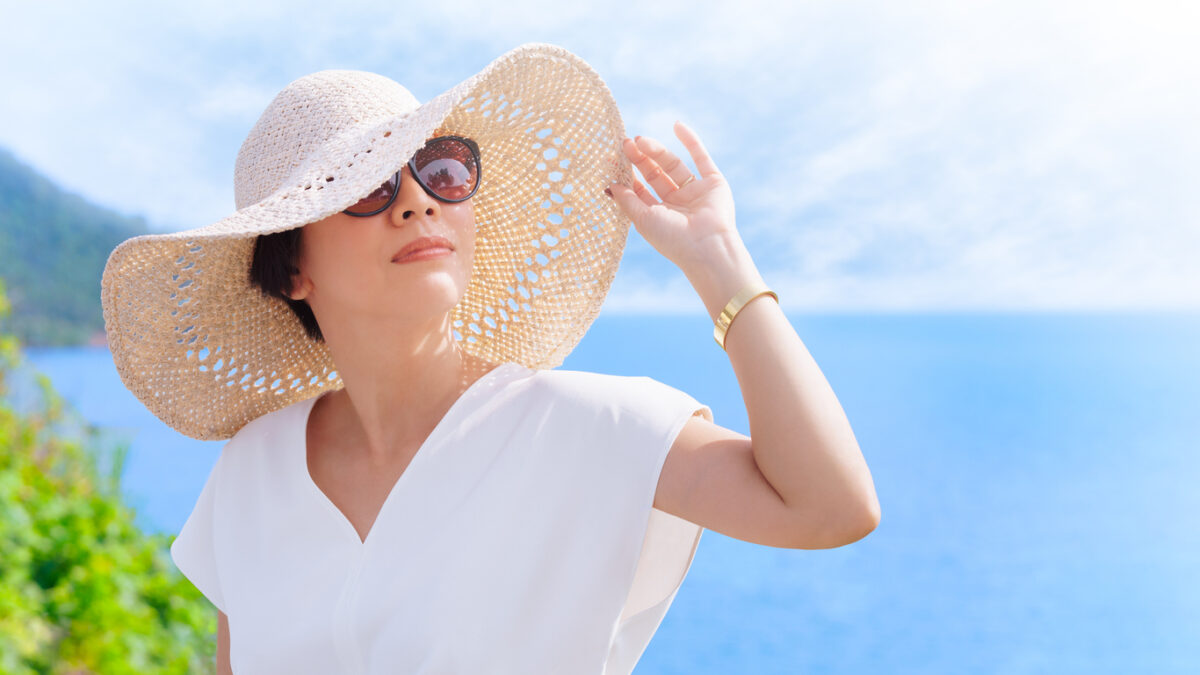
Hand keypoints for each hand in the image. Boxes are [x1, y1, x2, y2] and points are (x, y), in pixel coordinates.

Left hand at [606, 120, 742, 273]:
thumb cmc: (672, 239)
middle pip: (655, 173)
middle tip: (626, 143)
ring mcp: (696, 192)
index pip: (640, 189)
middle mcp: (677, 203)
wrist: (706, 247)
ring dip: (657, 150)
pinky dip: (691, 141)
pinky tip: (677, 125)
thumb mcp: (642, 219)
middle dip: (640, 158)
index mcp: (659, 214)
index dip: (627, 173)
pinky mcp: (714, 183)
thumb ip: (627, 200)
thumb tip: (610, 184)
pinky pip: (701, 158)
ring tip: (640, 140)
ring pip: (673, 164)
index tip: (612, 158)